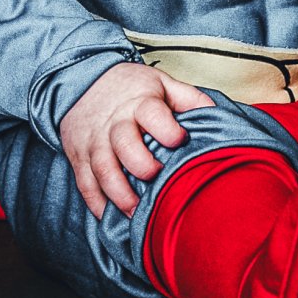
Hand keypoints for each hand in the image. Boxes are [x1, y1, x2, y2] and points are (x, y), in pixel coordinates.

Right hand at [58, 60, 214, 218]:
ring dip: (120, 194)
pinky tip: (109, 216)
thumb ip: (188, 98)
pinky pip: (85, 184)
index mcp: (140, 103)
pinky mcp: (79, 158)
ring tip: (136, 213)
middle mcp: (115, 124)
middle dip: (142, 166)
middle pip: (124, 145)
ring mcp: (95, 142)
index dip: (167, 129)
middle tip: (157, 179)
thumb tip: (218, 114)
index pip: (152, 114)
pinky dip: (96, 203)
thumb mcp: (161, 83)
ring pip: (103, 170)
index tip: (180, 141)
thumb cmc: (130, 87)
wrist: (82, 81)